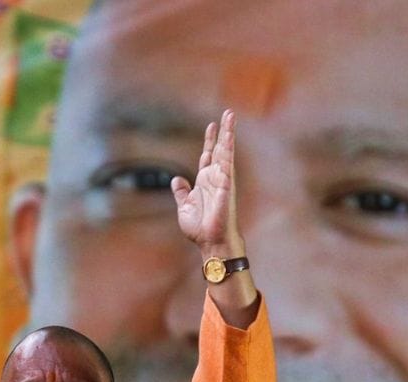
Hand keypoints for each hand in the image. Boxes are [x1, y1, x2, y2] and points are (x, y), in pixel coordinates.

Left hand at [171, 109, 239, 251]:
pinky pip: (227, 162)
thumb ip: (182, 192)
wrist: (210, 242)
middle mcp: (215, 178)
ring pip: (225, 151)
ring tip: (230, 116)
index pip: (207, 156)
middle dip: (223, 131)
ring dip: (228, 133)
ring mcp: (221, 180)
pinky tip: (229, 136)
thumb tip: (177, 180)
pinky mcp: (226, 184)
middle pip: (219, 149)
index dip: (210, 141)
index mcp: (204, 182)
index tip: (212, 126)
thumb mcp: (184, 207)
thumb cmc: (200, 229)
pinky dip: (228, 148)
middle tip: (227, 113)